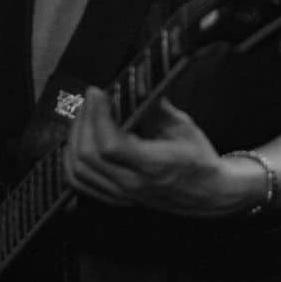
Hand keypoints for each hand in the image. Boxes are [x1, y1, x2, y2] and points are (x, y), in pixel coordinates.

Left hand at [62, 88, 252, 218]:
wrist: (209, 193)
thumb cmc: (198, 160)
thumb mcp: (183, 126)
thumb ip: (155, 106)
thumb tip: (135, 82)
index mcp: (153, 166)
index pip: (110, 145)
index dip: (98, 115)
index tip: (98, 93)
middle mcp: (134, 183)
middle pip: (88, 155)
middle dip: (83, 121)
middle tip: (91, 101)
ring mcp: (122, 195)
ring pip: (78, 170)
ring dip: (74, 139)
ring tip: (84, 117)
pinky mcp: (116, 198)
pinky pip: (80, 183)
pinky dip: (71, 161)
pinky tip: (77, 143)